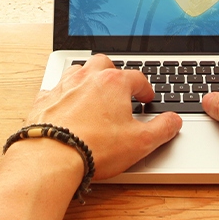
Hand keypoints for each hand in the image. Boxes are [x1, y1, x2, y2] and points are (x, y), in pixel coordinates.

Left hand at [24, 54, 181, 178]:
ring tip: (94, 92)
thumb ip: (162, 129)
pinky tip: (66, 105)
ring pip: (78, 70)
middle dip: (114, 72)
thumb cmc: (95, 147)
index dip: (145, 88)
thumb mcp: (140, 142)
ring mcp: (64, 86)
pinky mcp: (45, 99)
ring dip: (88, 77)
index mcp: (113, 83)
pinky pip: (55, 88)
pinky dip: (63, 94)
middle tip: (120, 87)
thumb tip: (173, 121)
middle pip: (104, 64)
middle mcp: (87, 78)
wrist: (52, 156)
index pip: (136, 78)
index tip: (146, 97)